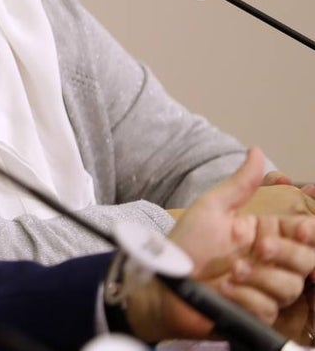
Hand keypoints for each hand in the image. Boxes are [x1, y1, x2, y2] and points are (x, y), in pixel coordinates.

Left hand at [124, 148, 314, 341]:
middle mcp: (269, 262)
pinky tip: (226, 291)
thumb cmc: (185, 245)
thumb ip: (239, 184)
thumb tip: (256, 150)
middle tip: (261, 248)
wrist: (164, 281)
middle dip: (286, 253)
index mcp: (263, 233)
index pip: (304, 232)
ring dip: (259, 278)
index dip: (309, 231)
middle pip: (306, 260)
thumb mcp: (212, 209)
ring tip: (231, 271)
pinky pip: (269, 309)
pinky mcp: (255, 314)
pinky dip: (247, 299)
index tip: (302, 229)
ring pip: (290, 286)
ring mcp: (264, 289)